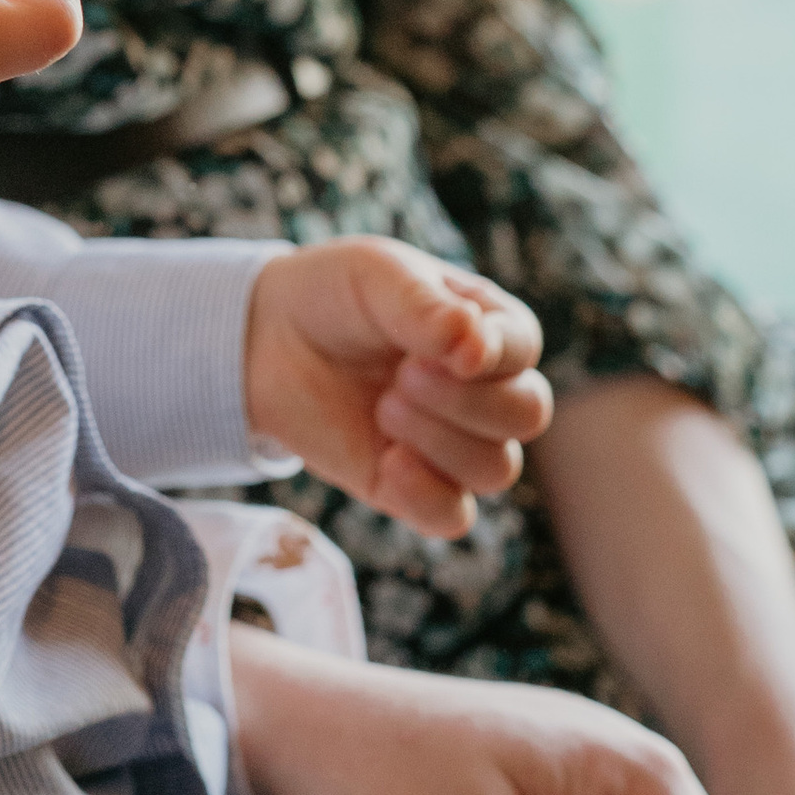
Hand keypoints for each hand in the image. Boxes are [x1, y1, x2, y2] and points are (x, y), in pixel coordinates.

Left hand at [245, 240, 550, 538]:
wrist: (268, 341)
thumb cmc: (335, 295)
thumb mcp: (376, 277)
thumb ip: (424, 306)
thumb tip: (473, 345)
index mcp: (487, 329)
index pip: (524, 349)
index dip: (493, 355)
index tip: (439, 349)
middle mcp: (483, 390)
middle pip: (527, 414)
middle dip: (465, 400)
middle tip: (400, 377)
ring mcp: (452, 442)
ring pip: (497, 469)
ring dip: (440, 440)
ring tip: (383, 407)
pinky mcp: (414, 487)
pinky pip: (453, 516)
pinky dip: (426, 495)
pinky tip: (387, 463)